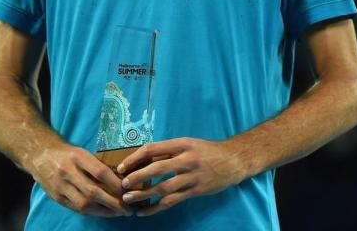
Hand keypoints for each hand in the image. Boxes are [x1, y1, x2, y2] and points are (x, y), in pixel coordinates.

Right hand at [29, 144, 130, 216]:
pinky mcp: (56, 197)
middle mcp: (68, 172)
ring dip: (104, 211)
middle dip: (113, 203)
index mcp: (78, 157)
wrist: (40, 155)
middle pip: (93, 192)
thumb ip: (98, 164)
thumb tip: (122, 178)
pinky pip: (75, 208)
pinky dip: (91, 212)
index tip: (129, 191)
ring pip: (84, 204)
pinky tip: (103, 212)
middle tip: (128, 208)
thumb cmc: (68, 153)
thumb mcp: (83, 152)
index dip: (116, 184)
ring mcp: (60, 186)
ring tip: (118, 213)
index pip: (100, 173)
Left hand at [116, 138, 248, 215]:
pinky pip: (173, 201)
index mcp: (183, 144)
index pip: (153, 149)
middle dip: (137, 177)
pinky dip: (156, 208)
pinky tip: (144, 212)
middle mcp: (187, 159)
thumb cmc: (208, 151)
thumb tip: (142, 161)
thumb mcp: (190, 144)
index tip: (122, 167)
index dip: (135, 158)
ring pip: (163, 187)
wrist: (235, 160)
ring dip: (144, 194)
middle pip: (157, 168)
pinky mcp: (197, 190)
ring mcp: (193, 176)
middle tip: (123, 185)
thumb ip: (169, 151)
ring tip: (129, 200)